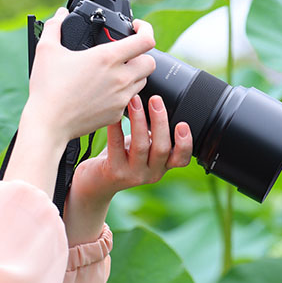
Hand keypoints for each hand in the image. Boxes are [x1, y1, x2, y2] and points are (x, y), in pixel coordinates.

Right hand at [20, 8, 157, 143]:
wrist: (48, 124)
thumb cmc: (48, 88)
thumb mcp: (46, 50)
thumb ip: (55, 26)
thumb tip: (60, 14)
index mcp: (108, 58)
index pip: (146, 40)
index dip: (146, 29)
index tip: (136, 27)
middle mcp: (120, 78)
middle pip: (150, 62)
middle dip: (142, 54)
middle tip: (126, 53)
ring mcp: (121, 98)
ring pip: (143, 81)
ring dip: (134, 74)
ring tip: (115, 71)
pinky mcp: (116, 114)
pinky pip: (129, 100)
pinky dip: (123, 93)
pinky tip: (105, 91)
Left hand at [69, 93, 193, 210]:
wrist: (96, 182)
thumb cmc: (122, 157)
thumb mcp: (143, 148)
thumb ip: (154, 134)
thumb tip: (158, 102)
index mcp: (162, 166)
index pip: (181, 159)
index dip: (185, 144)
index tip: (182, 124)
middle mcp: (151, 173)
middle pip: (161, 148)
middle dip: (159, 122)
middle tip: (155, 100)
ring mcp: (133, 175)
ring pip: (140, 146)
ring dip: (138, 120)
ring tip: (134, 100)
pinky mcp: (114, 172)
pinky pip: (116, 146)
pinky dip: (116, 128)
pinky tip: (114, 115)